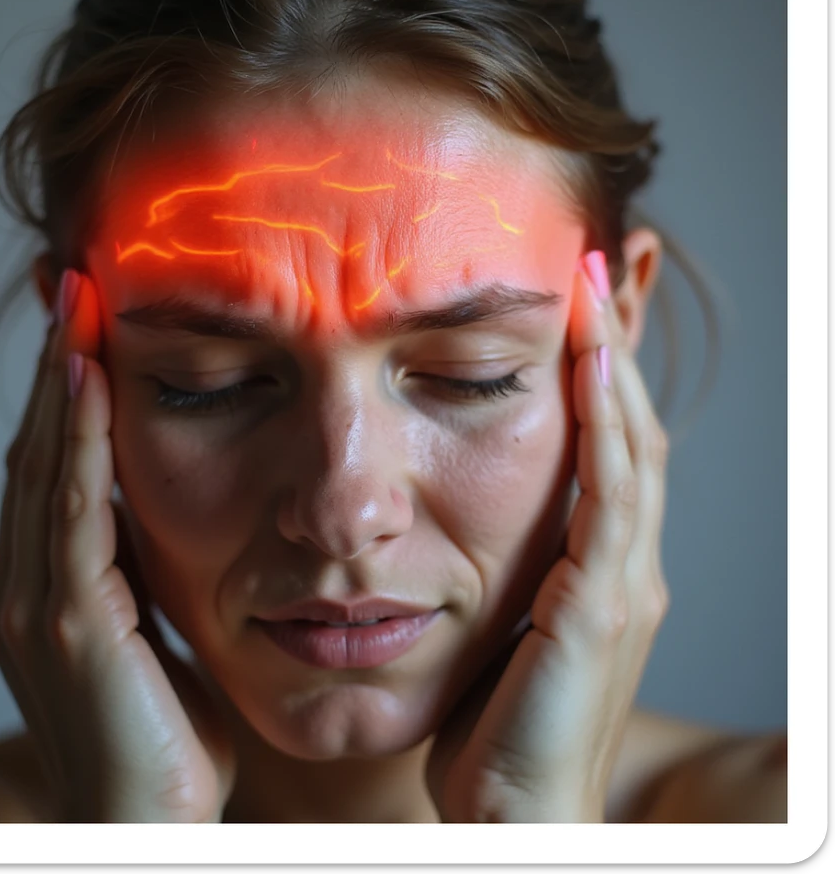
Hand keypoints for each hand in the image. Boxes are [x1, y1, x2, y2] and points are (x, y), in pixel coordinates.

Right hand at [0, 269, 235, 821]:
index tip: (84, 324)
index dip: (62, 392)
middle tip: (73, 287)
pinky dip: (74, 438)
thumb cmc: (162, 737)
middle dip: (56, 365)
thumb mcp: (150, 634)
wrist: (148, 828)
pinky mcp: (67, 623)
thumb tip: (158, 511)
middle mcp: (20, 588)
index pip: (51, 467)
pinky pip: (71, 510)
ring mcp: (33, 604)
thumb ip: (139, 573)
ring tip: (76, 306)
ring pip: (44, 466)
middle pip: (37, 451)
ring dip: (60, 381)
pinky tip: (85, 378)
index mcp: (44, 588)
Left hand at [426, 250, 669, 822]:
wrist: (511, 818)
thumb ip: (496, 572)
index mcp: (598, 568)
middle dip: (617, 344)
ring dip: (616, 361)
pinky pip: (614, 495)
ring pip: (633, 446)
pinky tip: (594, 365)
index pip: (607, 446)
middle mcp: (625, 565)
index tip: (573, 301)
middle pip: (632, 428)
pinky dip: (608, 424)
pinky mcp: (603, 606)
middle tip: (596, 263)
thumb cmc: (493, 728)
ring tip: (597, 282)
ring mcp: (623, 583)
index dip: (597, 372)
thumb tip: (447, 529)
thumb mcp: (497, 631)